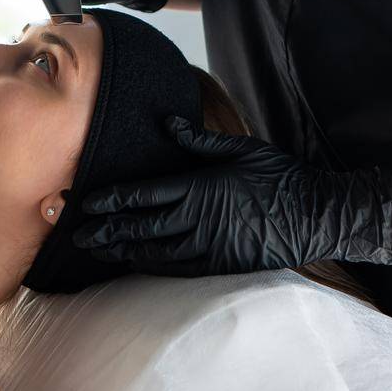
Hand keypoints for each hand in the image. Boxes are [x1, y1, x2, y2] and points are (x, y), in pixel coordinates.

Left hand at [72, 115, 391, 273]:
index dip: (111, 200)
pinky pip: (177, 268)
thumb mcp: (241, 148)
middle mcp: (198, 220)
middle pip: (140, 227)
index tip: (86, 203)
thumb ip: (200, 140)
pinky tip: (136, 262)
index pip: (143, 195)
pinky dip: (151, 265)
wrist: (315, 215)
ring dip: (122, 250)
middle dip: (105, 230)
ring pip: (154, 252)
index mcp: (199, 187)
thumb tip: (170, 122)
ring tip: (97, 250)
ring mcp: (209, 246)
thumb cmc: (279, 177)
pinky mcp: (220, 264)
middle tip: (77, 233)